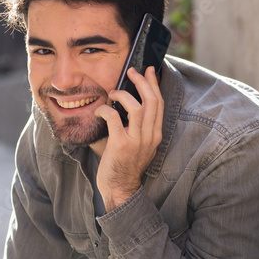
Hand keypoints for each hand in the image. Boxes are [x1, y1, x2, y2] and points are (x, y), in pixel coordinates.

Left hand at [94, 66, 163, 210]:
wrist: (121, 188)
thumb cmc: (126, 164)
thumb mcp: (140, 144)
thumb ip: (139, 126)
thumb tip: (129, 103)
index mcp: (155, 134)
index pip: (159, 103)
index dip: (153, 84)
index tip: (148, 71)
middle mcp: (149, 136)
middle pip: (152, 101)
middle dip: (141, 81)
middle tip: (131, 71)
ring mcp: (137, 141)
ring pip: (136, 107)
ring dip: (123, 94)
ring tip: (113, 92)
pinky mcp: (121, 145)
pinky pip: (114, 118)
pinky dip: (105, 110)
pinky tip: (100, 111)